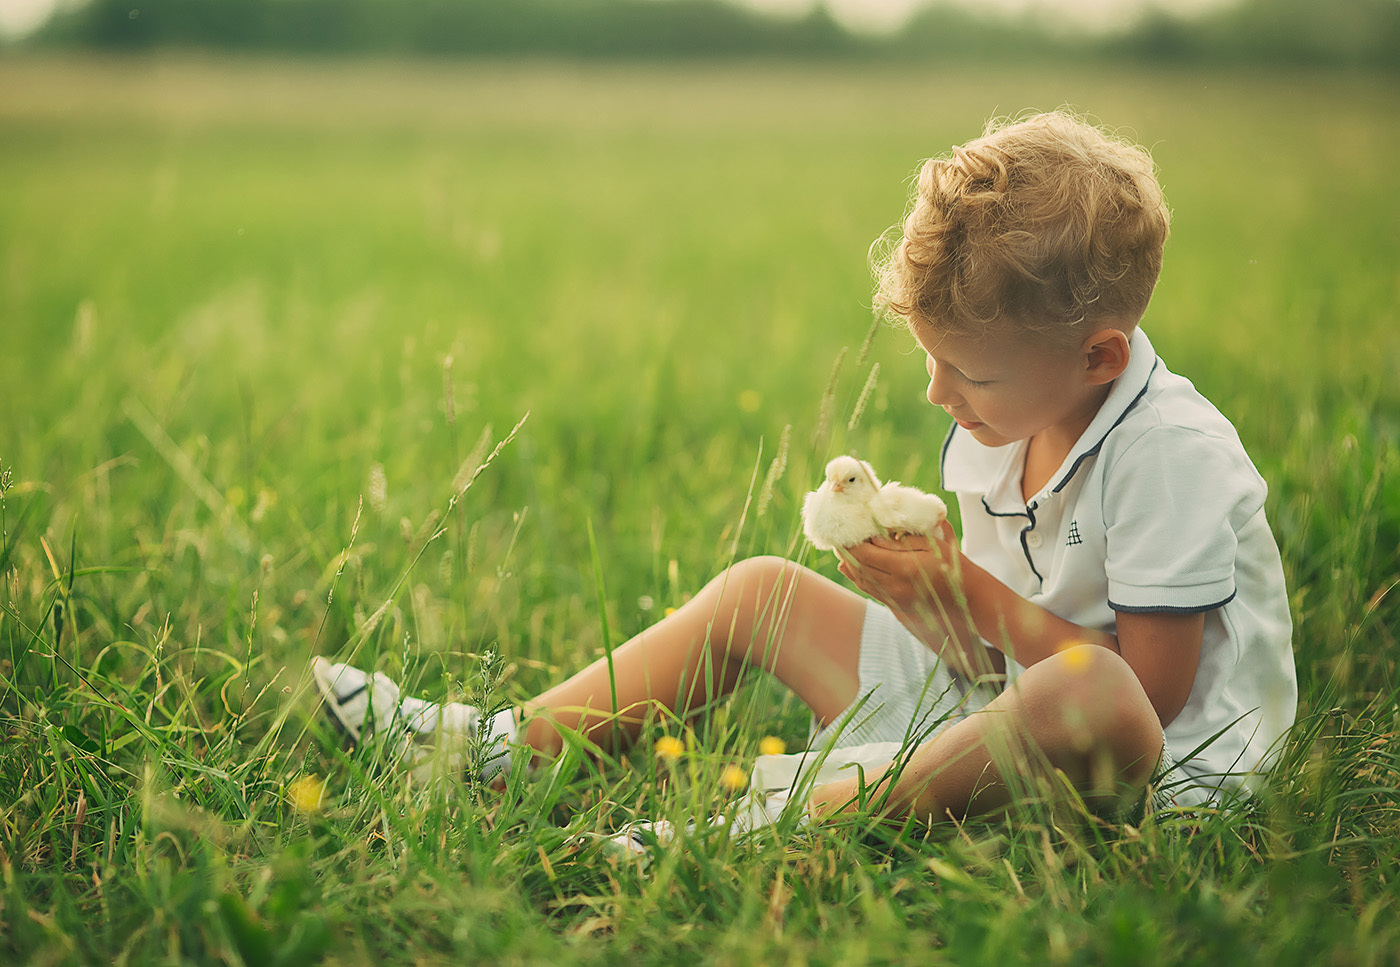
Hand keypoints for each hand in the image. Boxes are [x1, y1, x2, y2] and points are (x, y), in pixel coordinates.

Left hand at [837, 520, 996, 678]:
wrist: (968, 597)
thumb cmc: (952, 564)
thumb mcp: (931, 545)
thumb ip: (902, 541)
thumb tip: (874, 538)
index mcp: (905, 568)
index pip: (865, 555)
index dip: (850, 542)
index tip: (844, 528)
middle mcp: (896, 587)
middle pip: (859, 568)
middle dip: (846, 551)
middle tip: (837, 535)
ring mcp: (895, 599)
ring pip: (861, 580)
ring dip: (849, 563)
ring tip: (841, 547)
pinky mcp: (896, 606)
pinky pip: (870, 590)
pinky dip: (858, 576)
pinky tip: (850, 565)